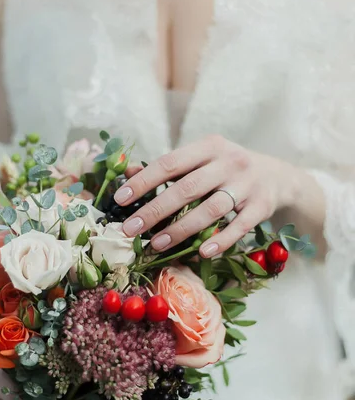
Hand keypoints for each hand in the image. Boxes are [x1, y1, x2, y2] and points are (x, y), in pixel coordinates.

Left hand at [115, 135, 299, 256]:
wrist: (279, 176)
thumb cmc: (229, 169)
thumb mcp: (203, 159)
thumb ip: (169, 166)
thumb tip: (129, 173)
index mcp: (210, 146)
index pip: (171, 162)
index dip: (144, 181)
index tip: (120, 198)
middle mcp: (230, 163)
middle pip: (187, 188)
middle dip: (155, 210)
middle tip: (130, 229)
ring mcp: (247, 185)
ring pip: (211, 209)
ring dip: (181, 229)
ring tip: (155, 244)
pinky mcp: (261, 207)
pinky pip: (239, 227)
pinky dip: (220, 240)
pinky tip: (201, 252)